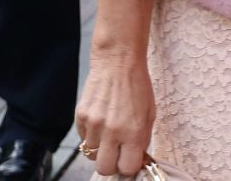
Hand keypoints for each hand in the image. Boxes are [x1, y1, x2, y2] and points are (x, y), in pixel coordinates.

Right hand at [75, 50, 156, 179]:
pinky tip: (100, 119)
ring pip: (91, 154)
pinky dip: (91, 134)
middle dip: (111, 163)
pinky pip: (83, 138)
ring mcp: (94, 124)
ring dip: (100, 147)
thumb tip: (135, 160)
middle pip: (104, 168)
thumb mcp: (150, 114)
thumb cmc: (137, 86)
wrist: (118, 61)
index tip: (129, 158)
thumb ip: (142, 140)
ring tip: (108, 131)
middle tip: (116, 151)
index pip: (127, 168)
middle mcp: (112, 131)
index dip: (128, 165)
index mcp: (134, 132)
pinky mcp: (80, 116)